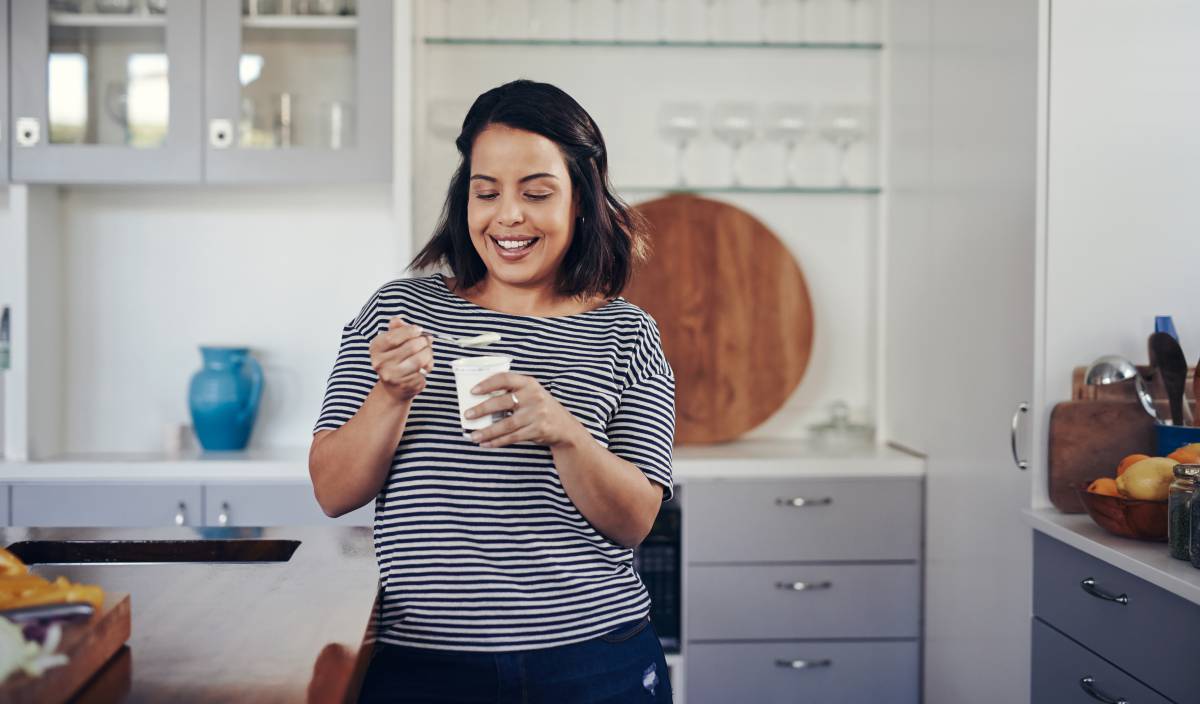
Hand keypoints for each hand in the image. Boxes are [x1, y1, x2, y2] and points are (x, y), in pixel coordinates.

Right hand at [369, 316, 432, 402]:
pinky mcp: (405, 385)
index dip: (410, 331)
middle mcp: (380, 362)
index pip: (393, 336)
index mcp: (376, 348)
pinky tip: (424, 367)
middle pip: (411, 346)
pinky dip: (428, 366)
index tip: (418, 330)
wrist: (394, 386)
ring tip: (427, 353)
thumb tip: (397, 320)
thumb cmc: (396, 358)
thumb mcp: (393, 342)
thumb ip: (396, 329)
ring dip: (428, 354)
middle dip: (424, 341)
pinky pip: (424, 371)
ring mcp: (392, 375)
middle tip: (427, 341)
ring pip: (420, 359)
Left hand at [465, 373, 584, 448]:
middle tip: (467, 415)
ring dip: (488, 431)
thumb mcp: (531, 393)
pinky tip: (486, 444)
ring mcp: (537, 414)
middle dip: (482, 409)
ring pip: (507, 424)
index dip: (487, 384)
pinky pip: (513, 437)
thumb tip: (480, 400)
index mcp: (529, 383)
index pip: (505, 379)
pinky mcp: (538, 430)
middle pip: (503, 402)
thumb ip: (512, 392)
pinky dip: (498, 441)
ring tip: (473, 436)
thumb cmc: (540, 408)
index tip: (473, 391)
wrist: (565, 427)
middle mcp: (534, 397)